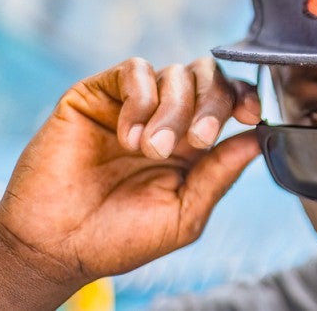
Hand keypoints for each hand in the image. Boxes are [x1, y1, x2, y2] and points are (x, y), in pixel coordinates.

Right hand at [0, 57, 260, 308]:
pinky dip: (141, 98)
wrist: (57, 245)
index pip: (231, 100)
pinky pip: (135, 71)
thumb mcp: (184, 213)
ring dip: (173, 110)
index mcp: (194, 144)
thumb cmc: (121, 237)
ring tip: (151, 150)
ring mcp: (134, 104)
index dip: (245, 98)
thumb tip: (259, 138)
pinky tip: (129, 136)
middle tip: (198, 140)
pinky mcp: (99, 95)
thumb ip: (220, 174)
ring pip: (176, 73)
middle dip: (213, 103)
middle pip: (209, 77)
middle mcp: (169, 117)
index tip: (250, 115)